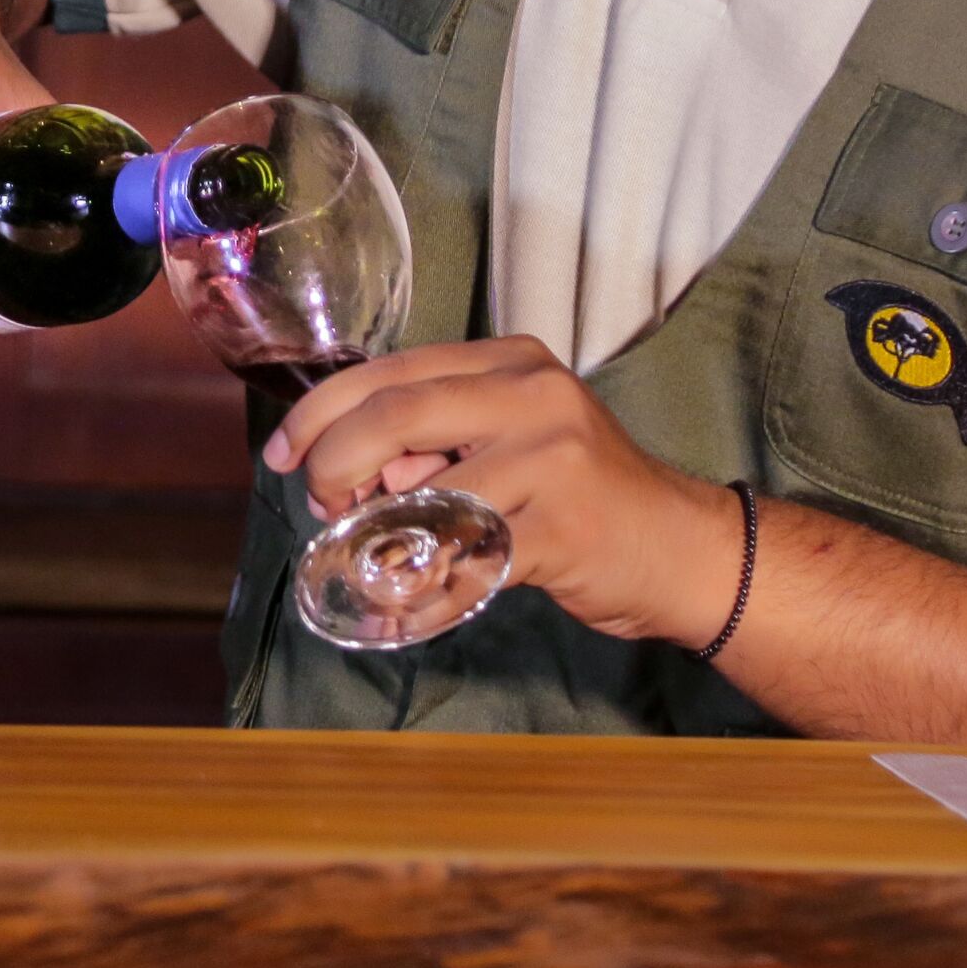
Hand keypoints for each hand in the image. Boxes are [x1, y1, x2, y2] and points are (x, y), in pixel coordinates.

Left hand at [259, 336, 748, 646]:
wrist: (681, 548)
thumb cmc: (581, 494)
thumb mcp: (512, 438)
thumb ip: (436, 438)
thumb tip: (347, 465)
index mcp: (510, 362)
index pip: (389, 372)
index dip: (319, 413)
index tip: (284, 454)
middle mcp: (532, 395)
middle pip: (392, 416)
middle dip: (332, 463)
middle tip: (322, 503)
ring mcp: (553, 460)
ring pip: (422, 495)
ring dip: (376, 535)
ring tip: (374, 554)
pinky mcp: (562, 530)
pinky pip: (463, 562)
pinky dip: (421, 591)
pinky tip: (407, 605)